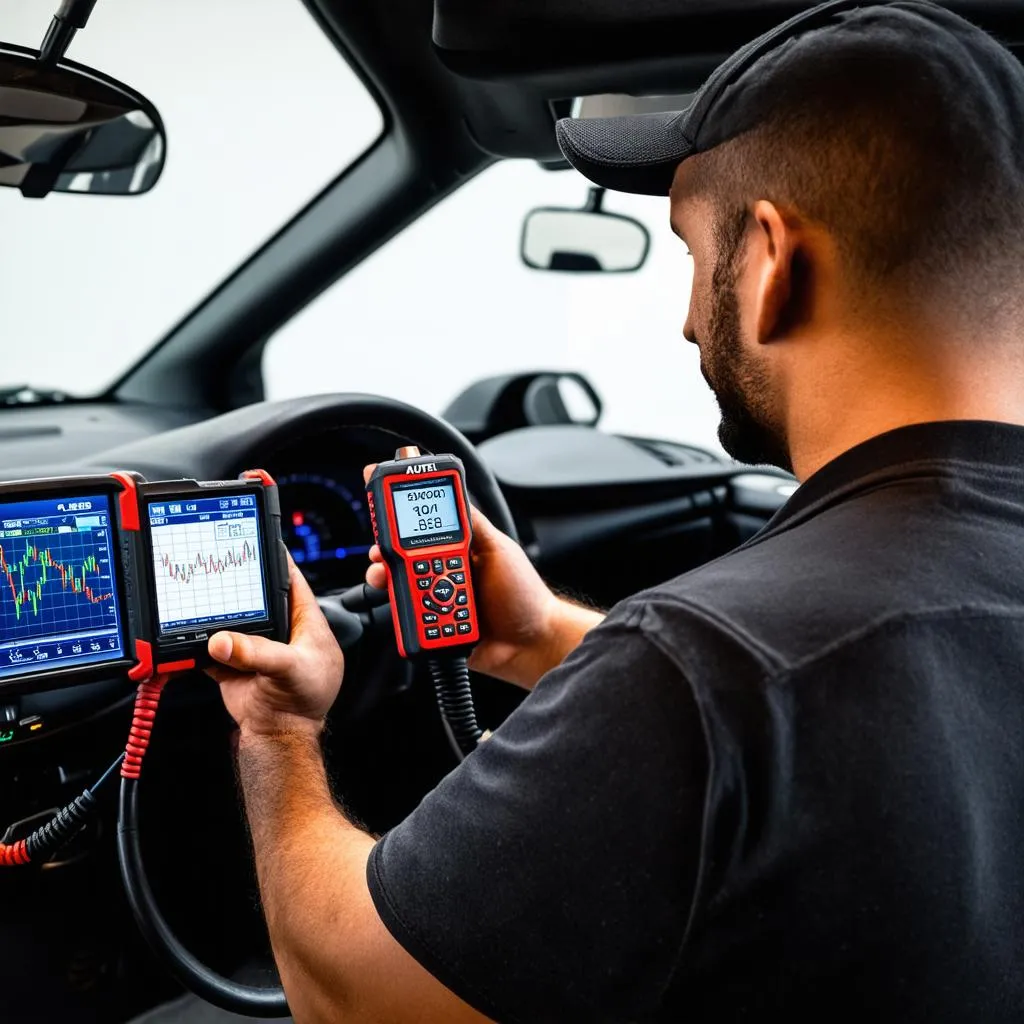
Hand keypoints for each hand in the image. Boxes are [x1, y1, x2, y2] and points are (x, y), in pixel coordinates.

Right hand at [205, 556, 343, 738]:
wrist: (278, 736)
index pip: (291, 582)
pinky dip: (196, 643)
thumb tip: (223, 641)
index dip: (277, 561)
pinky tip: (185, 633)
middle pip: (255, 597)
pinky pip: (210, 646)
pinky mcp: (233, 662)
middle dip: (236, 585)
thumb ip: (259, 653)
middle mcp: (280, 630)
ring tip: (196, 599)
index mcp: (305, 623)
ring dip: (213, 615)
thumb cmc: (304, 701)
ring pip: (230, 619)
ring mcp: (255, 646)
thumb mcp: (290, 670)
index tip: (258, 541)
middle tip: (215, 568)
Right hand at [363, 465, 601, 688]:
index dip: (399, 524)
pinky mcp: (430, 628)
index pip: (420, 531)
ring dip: (393, 586)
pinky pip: (408, 621)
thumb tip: (455, 496)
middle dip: (385, 556)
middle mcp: (441, 573)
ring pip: (398, 589)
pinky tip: (416, 614)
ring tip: (402, 585)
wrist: (531, 643)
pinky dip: (406, 618)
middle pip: (399, 560)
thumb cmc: (523, 596)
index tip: (383, 514)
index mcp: (457, 551)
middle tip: (382, 554)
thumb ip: (475, 524)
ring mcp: (434, 600)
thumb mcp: (499, 549)